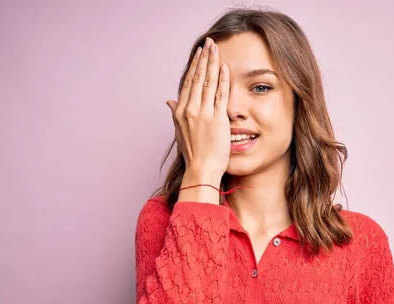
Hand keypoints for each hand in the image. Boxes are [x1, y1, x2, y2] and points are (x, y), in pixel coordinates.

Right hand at [166, 37, 230, 184]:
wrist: (201, 170)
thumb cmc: (193, 155)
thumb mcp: (180, 132)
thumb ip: (175, 114)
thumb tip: (169, 100)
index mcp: (181, 112)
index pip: (188, 83)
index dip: (195, 66)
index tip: (200, 54)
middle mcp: (190, 110)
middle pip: (197, 78)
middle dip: (204, 58)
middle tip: (209, 43)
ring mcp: (203, 114)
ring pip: (208, 82)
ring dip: (213, 63)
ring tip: (216, 49)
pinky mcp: (217, 119)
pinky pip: (220, 95)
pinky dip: (222, 80)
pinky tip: (224, 68)